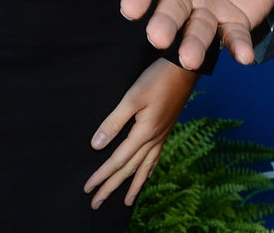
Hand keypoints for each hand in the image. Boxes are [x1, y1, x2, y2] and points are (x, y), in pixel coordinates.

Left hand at [84, 57, 197, 208]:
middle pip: (130, 169)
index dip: (102, 175)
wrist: (185, 68)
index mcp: (144, 133)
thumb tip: (96, 145)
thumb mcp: (132, 97)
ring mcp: (162, 136)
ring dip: (133, 185)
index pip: (118, 160)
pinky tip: (146, 174)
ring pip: (145, 167)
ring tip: (126, 201)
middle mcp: (154, 139)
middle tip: (97, 203)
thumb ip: (114, 122)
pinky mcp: (166, 130)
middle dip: (112, 187)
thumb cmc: (157, 79)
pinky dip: (149, 170)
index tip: (88, 188)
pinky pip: (156, 158)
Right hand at [121, 0, 273, 66]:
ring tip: (192, 56)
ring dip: (194, 44)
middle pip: (171, 9)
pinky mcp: (233, 23)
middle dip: (164, 23)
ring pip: (197, 29)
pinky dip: (237, 47)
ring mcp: (208, 10)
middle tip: (158, 37)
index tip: (130, 8)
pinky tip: (243, 56)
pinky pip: (234, 37)